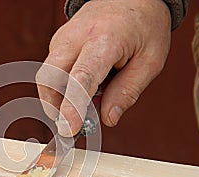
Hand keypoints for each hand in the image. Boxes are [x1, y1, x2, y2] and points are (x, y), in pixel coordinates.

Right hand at [36, 0, 170, 135]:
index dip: (72, 106)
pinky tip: (84, 85)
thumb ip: (127, 92)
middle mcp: (76, 37)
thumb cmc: (144, 26)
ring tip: (86, 100)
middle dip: (55, 106)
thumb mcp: (150, 61)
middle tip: (72, 122)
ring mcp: (63, 38)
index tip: (68, 128)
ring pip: (48, 77)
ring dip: (60, 97)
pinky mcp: (58, 42)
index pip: (81, 77)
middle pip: (49, 78)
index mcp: (105, 39)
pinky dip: (64, 86)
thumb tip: (107, 119)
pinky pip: (53, 71)